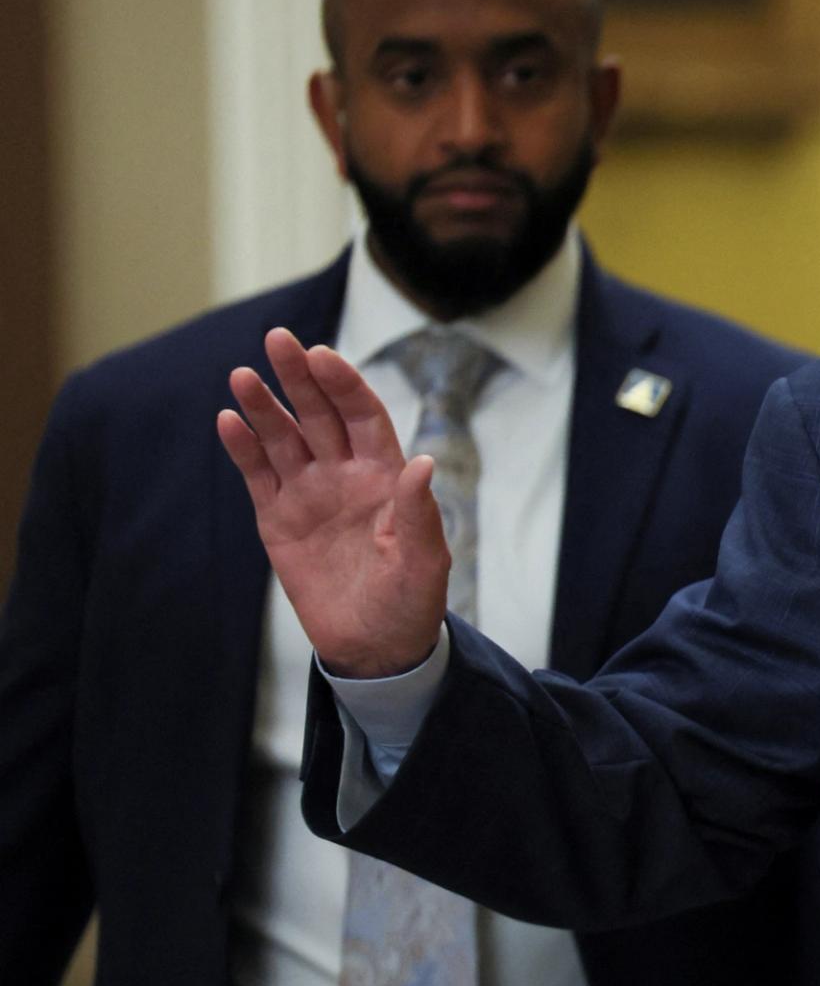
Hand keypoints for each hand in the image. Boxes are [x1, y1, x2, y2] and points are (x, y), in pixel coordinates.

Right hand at [216, 327, 447, 677]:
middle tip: (278, 339)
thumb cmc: (411, 602)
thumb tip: (423, 462)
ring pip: (283, 438)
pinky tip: (228, 419)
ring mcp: (309, 494)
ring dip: (264, 406)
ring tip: (243, 375)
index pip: (363, 416)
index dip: (344, 386)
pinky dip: (243, 448)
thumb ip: (419, 513)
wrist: (375, 647)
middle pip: (319, 414)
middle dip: (300, 377)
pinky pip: (258, 475)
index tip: (322, 357)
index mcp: (384, 476)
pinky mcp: (278, 520)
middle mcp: (345, 475)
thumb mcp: (424, 561)